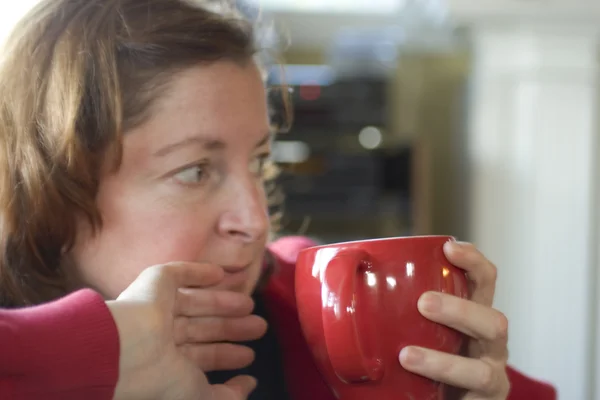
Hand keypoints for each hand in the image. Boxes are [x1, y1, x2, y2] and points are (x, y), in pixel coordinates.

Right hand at [108, 262, 267, 399]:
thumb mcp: (202, 396)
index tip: (249, 355)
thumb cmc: (162, 379)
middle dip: (231, 328)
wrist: (126, 350)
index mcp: (167, 364)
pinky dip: (199, 272)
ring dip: (222, 302)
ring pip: (195, 302)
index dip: (226, 355)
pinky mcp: (153, 283)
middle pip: (202, 329)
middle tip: (259, 326)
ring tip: (250, 304)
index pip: (202, 357)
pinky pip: (179, 273)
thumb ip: (229, 395)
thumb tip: (250, 383)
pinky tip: (220, 273)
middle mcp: (159, 336)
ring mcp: (156, 308)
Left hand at [399, 241, 509, 398]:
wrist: (431, 398)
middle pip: (493, 321)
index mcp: (475, 317)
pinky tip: (421, 398)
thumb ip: (393, 307)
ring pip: (483, 372)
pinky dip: (443, 396)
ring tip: (406, 356)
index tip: (448, 247)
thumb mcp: (414, 328)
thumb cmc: (423, 360)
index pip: (485, 282)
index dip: (473, 262)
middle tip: (423, 303)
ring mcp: (490, 380)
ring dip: (444, 363)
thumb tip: (344, 273)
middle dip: (461, 309)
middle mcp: (490, 347)